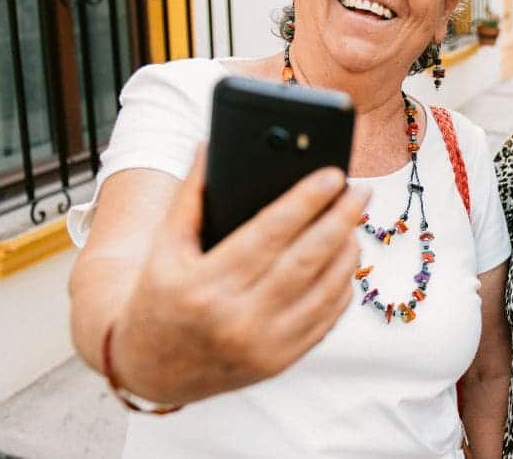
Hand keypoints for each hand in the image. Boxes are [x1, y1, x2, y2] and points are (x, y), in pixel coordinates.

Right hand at [107, 145, 367, 403]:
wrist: (151, 369)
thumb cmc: (160, 296)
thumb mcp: (163, 248)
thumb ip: (188, 195)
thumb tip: (210, 144)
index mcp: (204, 286)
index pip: (268, 232)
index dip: (305, 200)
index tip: (333, 173)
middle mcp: (237, 319)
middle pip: (307, 258)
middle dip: (341, 218)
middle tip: (361, 189)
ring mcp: (264, 345)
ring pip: (326, 288)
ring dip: (348, 249)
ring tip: (354, 220)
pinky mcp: (282, 361)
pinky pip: (328, 317)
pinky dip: (342, 283)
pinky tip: (345, 258)